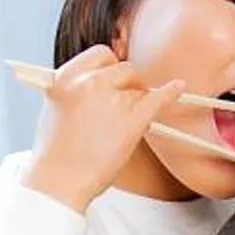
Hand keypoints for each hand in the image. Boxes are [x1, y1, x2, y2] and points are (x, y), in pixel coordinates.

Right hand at [22, 46, 185, 211]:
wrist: (58, 180)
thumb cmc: (56, 152)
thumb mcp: (55, 108)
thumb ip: (77, 90)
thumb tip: (101, 83)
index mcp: (66, 77)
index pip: (102, 55)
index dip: (112, 67)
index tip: (116, 79)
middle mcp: (90, 82)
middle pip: (126, 70)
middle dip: (128, 86)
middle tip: (121, 108)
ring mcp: (113, 99)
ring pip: (141, 91)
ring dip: (137, 105)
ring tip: (118, 129)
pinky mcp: (133, 119)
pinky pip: (159, 98)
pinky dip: (171, 93)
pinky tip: (179, 88)